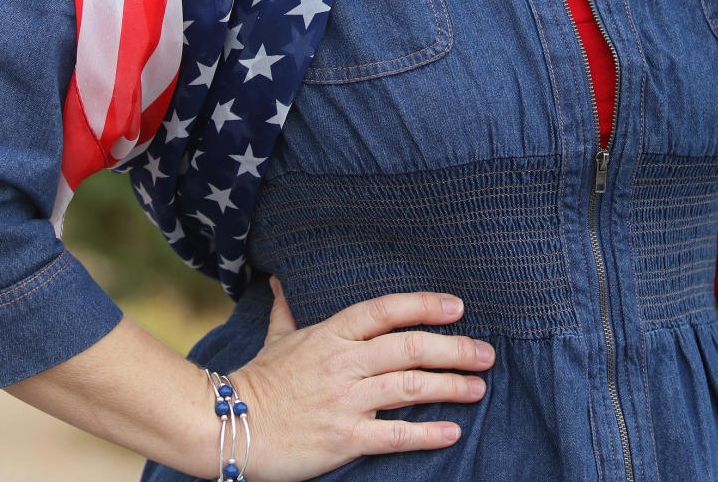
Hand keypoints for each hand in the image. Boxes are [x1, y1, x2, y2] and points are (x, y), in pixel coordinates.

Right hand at [233, 278, 494, 481]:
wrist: (230, 424)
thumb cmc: (258, 379)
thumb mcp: (276, 338)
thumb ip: (287, 309)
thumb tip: (281, 280)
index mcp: (332, 333)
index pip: (386, 310)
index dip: (424, 305)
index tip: (456, 306)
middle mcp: (344, 362)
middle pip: (410, 347)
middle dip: (454, 349)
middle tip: (486, 353)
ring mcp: (345, 400)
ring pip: (410, 387)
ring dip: (450, 387)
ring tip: (479, 388)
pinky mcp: (343, 438)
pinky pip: (394, 435)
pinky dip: (426, 433)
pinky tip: (451, 432)